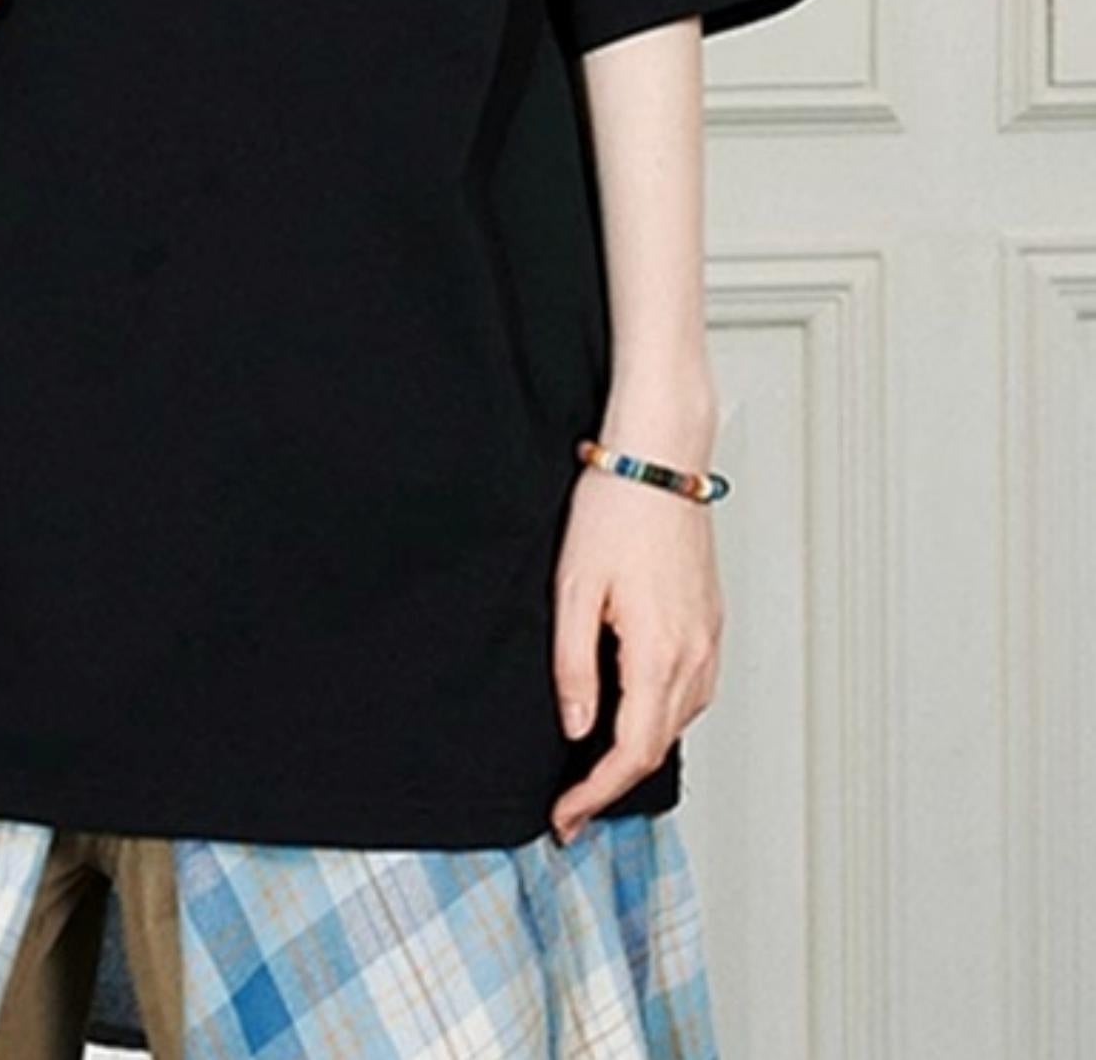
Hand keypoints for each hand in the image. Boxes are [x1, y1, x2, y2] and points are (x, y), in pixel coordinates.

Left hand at [549, 454, 724, 842]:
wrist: (658, 459)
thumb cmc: (615, 510)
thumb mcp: (573, 589)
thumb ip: (574, 666)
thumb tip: (577, 728)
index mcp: (658, 653)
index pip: (630, 752)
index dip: (595, 795)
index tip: (565, 817)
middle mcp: (694, 654)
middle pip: (657, 746)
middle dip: (612, 785)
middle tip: (571, 805)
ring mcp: (708, 638)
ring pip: (678, 722)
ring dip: (639, 751)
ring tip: (594, 767)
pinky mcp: (710, 622)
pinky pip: (692, 690)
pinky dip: (662, 715)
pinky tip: (635, 709)